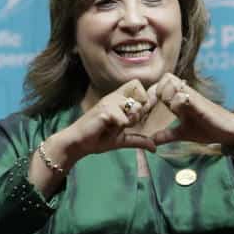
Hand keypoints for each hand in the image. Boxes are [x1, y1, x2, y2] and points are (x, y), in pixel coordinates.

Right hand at [44, 79, 160, 165]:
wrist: (78, 143)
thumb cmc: (98, 139)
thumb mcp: (122, 139)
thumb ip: (139, 140)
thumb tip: (155, 148)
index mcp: (118, 99)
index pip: (137, 85)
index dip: (144, 97)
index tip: (139, 113)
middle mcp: (114, 96)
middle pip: (141, 100)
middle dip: (137, 117)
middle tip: (121, 125)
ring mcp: (109, 102)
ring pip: (135, 110)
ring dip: (127, 123)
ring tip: (112, 127)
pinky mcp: (105, 111)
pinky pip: (124, 121)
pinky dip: (117, 129)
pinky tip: (105, 129)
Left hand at [146, 73, 233, 148]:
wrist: (228, 130)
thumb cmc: (207, 128)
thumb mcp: (182, 133)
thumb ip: (167, 135)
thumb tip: (151, 142)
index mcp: (178, 100)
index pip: (159, 86)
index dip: (150, 95)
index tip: (145, 111)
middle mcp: (184, 94)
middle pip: (164, 78)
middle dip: (156, 91)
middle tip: (154, 109)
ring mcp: (192, 97)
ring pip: (171, 82)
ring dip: (165, 94)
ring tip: (167, 110)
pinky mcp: (200, 104)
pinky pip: (184, 96)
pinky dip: (177, 102)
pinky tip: (177, 112)